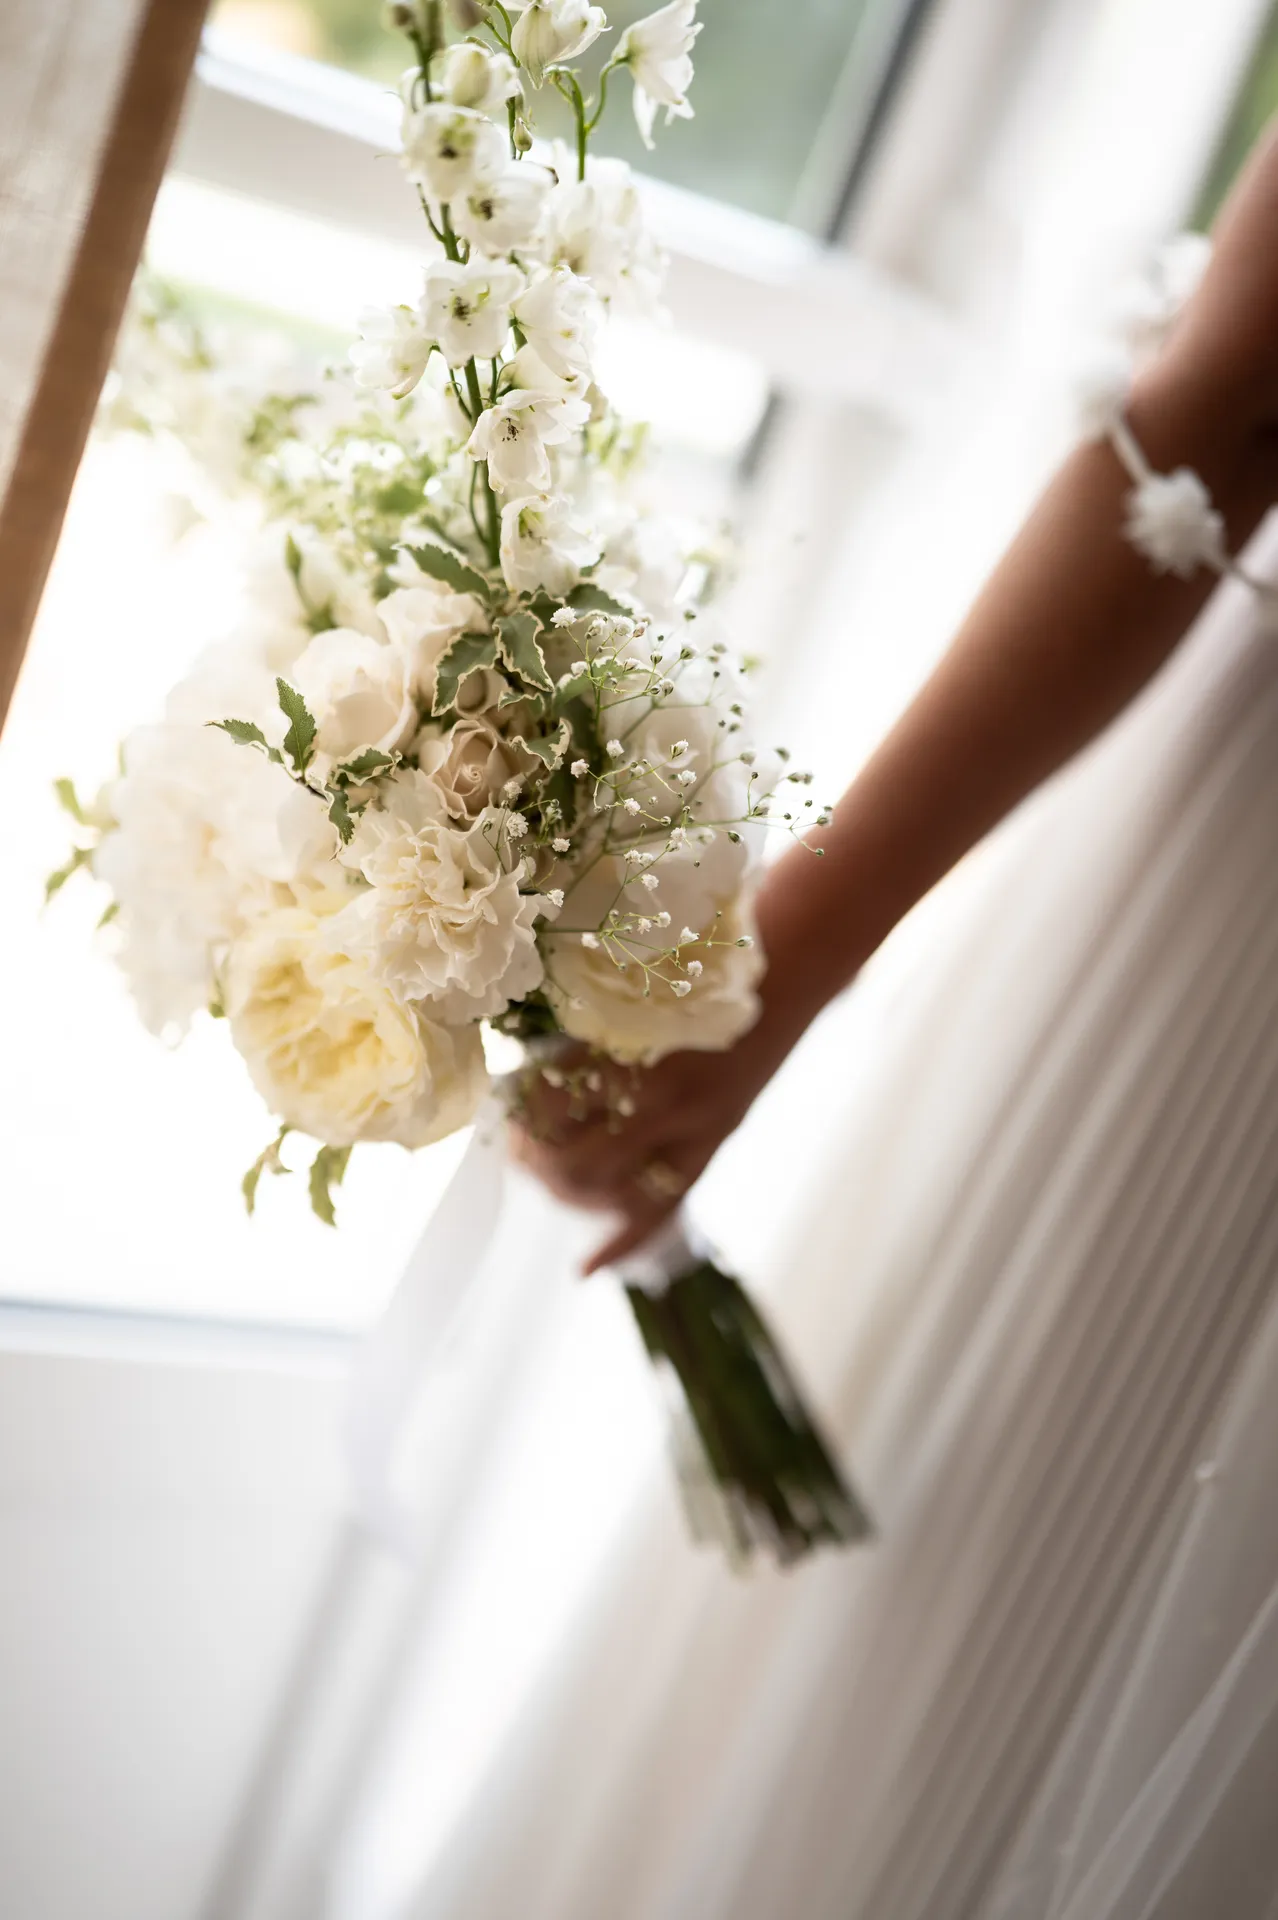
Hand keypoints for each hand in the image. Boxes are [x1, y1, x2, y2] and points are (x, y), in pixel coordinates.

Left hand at [509, 1014, 788, 1272]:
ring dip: (567, 1194)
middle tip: (522, 1150)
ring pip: (608, 1192)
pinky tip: (585, 1268)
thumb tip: (524, 1080)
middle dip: (537, 1162)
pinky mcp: (710, 1150)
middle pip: (571, 1160)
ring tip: (549, 1179)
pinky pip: (661, 1210)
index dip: (520, 1115)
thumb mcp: (636, 999)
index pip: (550, 1105)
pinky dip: (620, 1244)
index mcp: (629, 1048)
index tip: (508, 1108)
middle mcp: (657, 1096)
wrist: (782, 986)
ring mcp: (689, 1130)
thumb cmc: (700, 978)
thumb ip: (590, 1039)